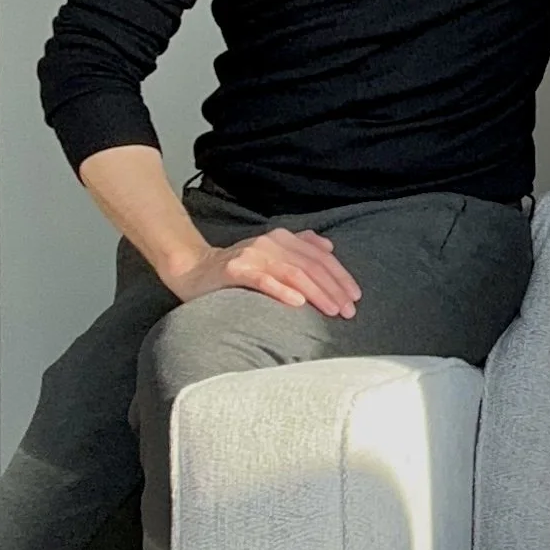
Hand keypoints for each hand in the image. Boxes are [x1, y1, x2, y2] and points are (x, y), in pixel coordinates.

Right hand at [162, 228, 362, 317]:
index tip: (355, 297)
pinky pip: (263, 280)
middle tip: (348, 311)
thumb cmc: (238, 268)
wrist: (193, 269)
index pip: (320, 257)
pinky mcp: (235, 270)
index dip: (341, 277)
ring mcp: (253, 255)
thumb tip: (328, 246)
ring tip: (332, 309)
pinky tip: (298, 303)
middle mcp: (271, 242)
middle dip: (334, 289)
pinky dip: (283, 290)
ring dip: (316, 292)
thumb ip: (299, 248)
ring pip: (293, 273)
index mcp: (283, 238)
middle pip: (311, 266)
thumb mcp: (272, 254)